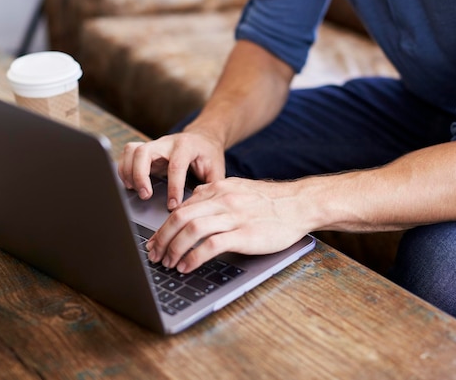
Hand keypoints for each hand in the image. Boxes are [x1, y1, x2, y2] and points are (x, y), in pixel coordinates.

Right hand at [118, 131, 225, 209]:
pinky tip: (130, 184)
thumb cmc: (209, 155)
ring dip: (129, 172)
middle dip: (141, 175)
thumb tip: (204, 206)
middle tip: (145, 195)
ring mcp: (154, 145)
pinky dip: (124, 169)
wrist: (203, 138)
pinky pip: (128, 154)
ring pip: (132, 150)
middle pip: (144, 152)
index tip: (173, 205)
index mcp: (186, 146)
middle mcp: (167, 142)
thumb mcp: (217, 169)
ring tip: (134, 190)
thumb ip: (211, 186)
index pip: (176, 165)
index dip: (173, 187)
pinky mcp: (146, 150)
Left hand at [145, 178, 309, 272]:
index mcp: (219, 189)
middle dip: (162, 238)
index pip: (182, 207)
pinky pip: (211, 245)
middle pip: (180, 217)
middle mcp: (223, 200)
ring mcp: (233, 216)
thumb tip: (193, 202)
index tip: (156, 241)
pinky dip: (194, 257)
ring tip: (168, 263)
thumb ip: (215, 194)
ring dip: (174, 248)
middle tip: (154, 254)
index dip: (163, 226)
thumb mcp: (239, 189)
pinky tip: (187, 267)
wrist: (301, 204)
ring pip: (191, 229)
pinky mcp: (244, 234)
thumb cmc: (271, 202)